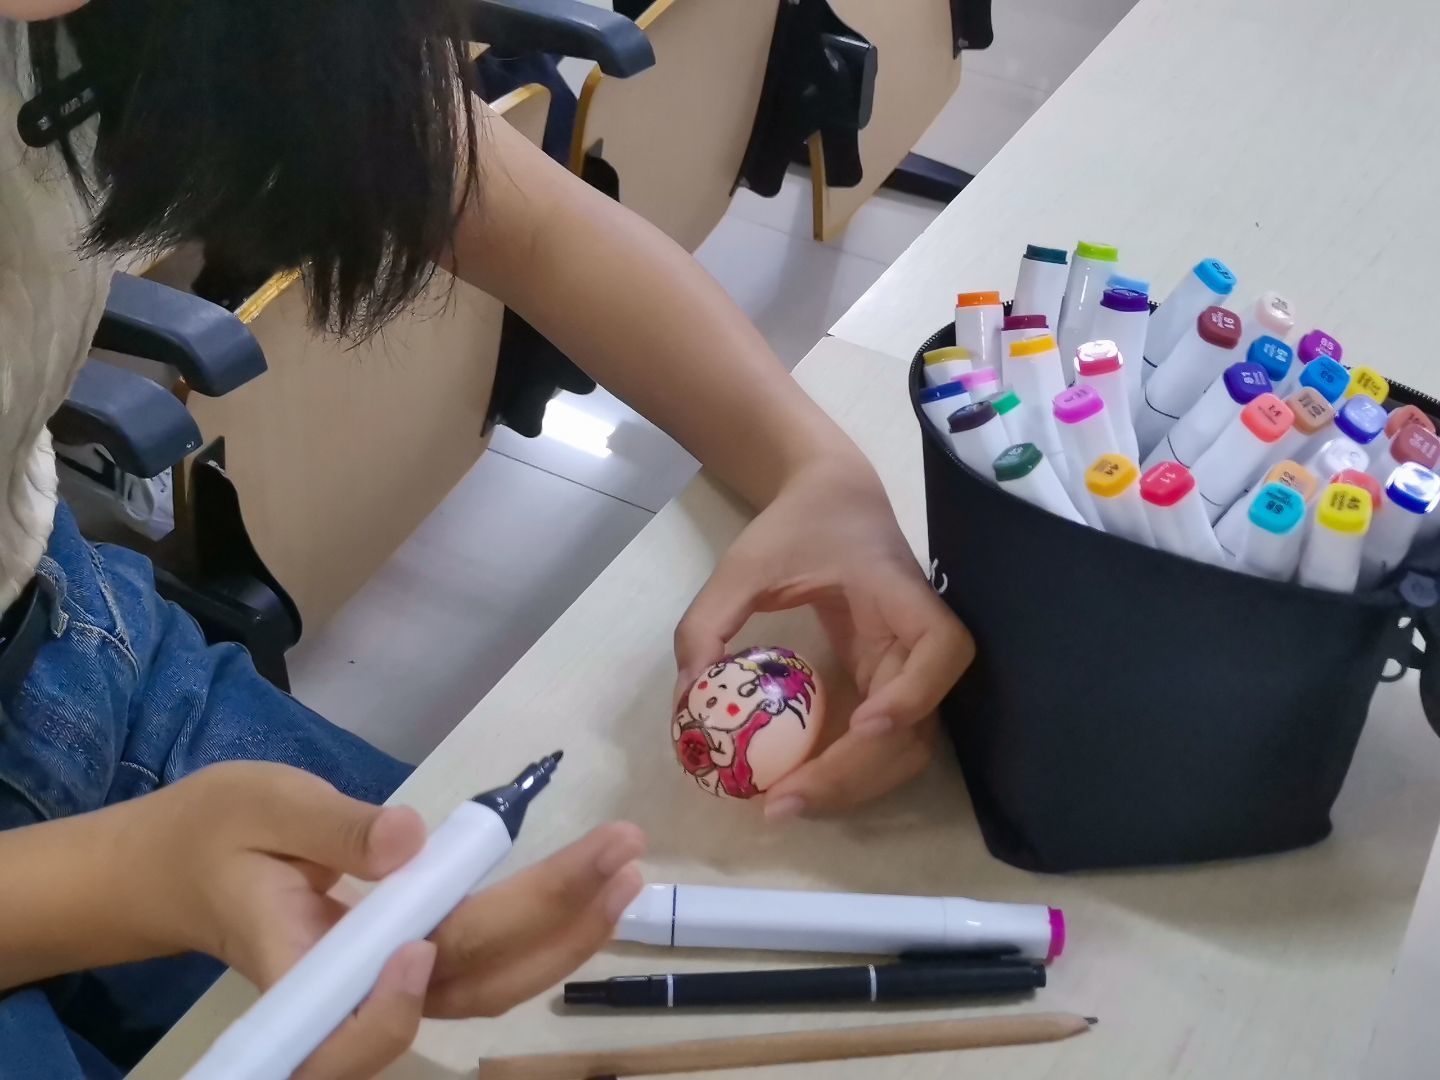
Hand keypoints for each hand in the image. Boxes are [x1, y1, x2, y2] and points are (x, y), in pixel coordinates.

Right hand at [123, 763, 644, 1077]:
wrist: (185, 869)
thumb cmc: (215, 832)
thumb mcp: (261, 804)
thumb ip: (334, 827)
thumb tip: (406, 842)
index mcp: (300, 959)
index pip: (360, 1005)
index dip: (392, 1002)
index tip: (422, 946)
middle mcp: (355, 989)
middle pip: (459, 982)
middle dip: (548, 922)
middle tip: (619, 851)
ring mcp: (390, 984)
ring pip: (488, 988)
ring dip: (566, 936)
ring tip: (626, 872)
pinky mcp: (412, 967)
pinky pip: (487, 969)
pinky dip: (546, 936)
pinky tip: (594, 893)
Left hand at [675, 460, 973, 819]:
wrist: (830, 501)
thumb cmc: (797, 525)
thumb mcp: (745, 561)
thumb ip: (710, 619)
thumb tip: (686, 695)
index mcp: (904, 595)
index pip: (941, 650)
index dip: (912, 694)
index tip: (862, 724)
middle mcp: (920, 641)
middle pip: (919, 725)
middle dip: (856, 772)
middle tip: (786, 801)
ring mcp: (908, 671)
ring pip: (905, 749)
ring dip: (851, 787)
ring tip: (784, 807)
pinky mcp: (888, 688)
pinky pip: (880, 746)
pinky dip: (844, 775)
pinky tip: (794, 788)